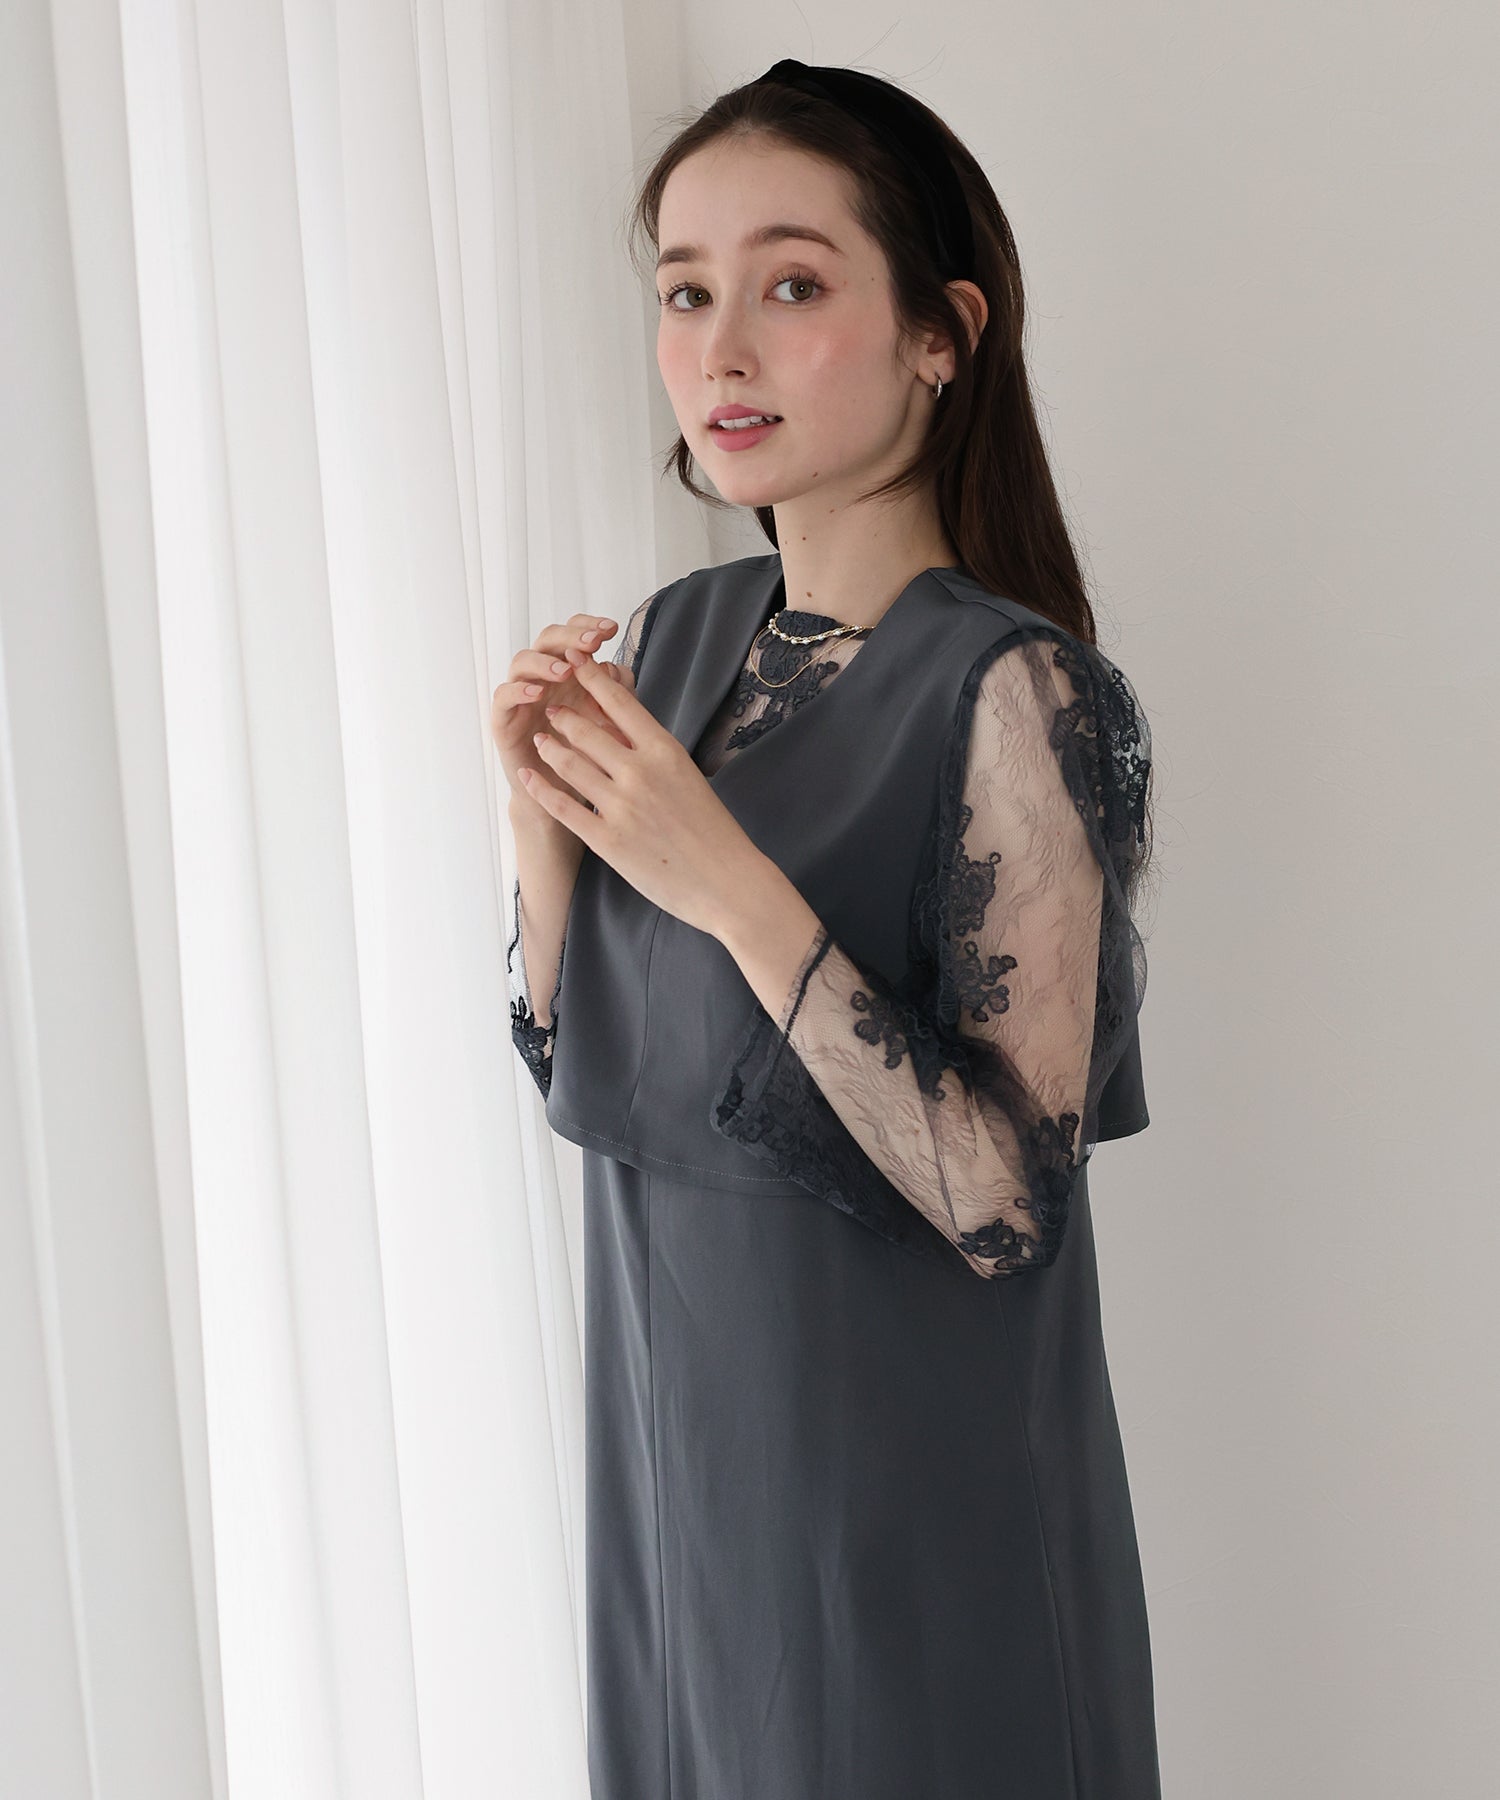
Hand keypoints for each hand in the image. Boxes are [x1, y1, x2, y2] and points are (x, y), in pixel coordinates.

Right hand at [491, 613, 635, 825]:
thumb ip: (617, 697)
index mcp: (570, 672)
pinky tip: (537, 693)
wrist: (566, 796)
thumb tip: (618, 669)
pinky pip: (503, 696)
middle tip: (592, 642)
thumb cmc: (589, 757)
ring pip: (522, 662)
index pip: (574, 637)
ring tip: (566, 671)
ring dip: (544, 662)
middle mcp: (543, 678)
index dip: (589, 627)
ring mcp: (522, 697)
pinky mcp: (504, 719)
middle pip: (548, 640)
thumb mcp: (611, 724)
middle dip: (570, 637)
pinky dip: (518, 690)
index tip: (612, 629)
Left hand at [518, 658, 768, 939]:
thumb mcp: (687, 776)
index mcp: (665, 751)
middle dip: (563, 714)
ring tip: (540, 739)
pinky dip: (539, 788)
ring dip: (549, 747)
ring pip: (569, 765)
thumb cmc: (712, 829)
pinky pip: (563, 807)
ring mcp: (621, 806)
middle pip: (586, 730)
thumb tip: (620, 727)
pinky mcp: (607, 840)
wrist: (726, 881)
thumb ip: (653, 753)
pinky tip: (526, 776)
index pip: (619, 703)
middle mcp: (640, 772)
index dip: (592, 678)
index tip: (576, 662)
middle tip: (551, 707)